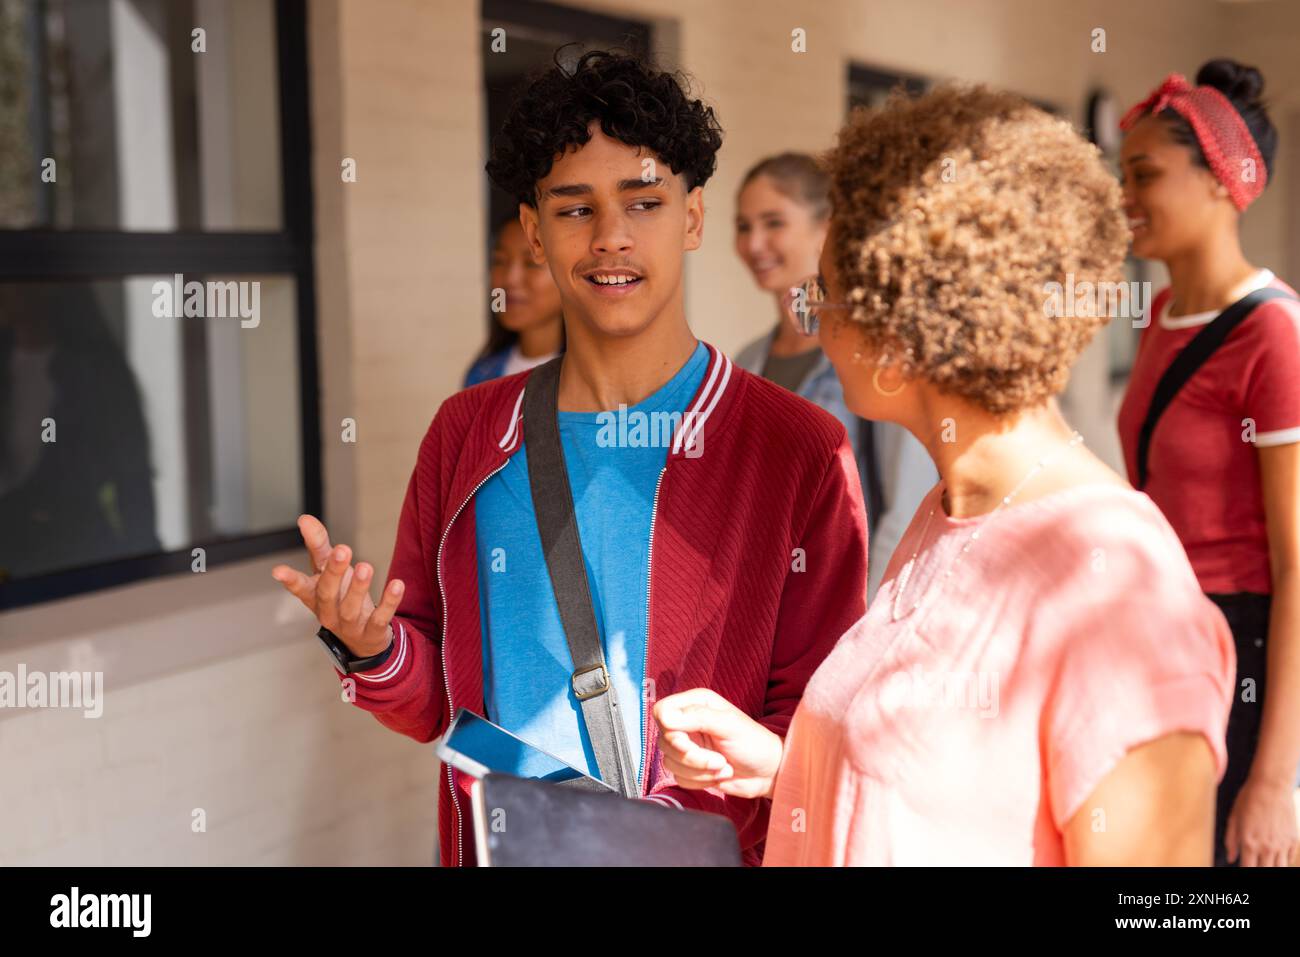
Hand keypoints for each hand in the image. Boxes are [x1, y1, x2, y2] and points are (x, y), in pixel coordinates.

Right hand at [271, 514, 403, 658]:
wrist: (363, 640)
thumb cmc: (340, 597)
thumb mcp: (328, 571)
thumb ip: (318, 545)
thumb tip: (304, 519)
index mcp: (315, 596)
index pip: (300, 588)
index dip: (290, 580)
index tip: (278, 570)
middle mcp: (328, 612)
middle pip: (327, 594)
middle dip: (334, 572)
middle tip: (342, 549)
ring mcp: (349, 625)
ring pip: (350, 608)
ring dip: (358, 587)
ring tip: (367, 566)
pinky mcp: (372, 632)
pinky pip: (380, 618)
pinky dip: (389, 603)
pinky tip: (397, 585)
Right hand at [653, 688, 783, 799]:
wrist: (768, 772)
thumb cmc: (754, 743)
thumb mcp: (729, 725)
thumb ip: (697, 717)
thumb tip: (665, 717)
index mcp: (696, 703)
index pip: (662, 711)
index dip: (669, 729)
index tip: (688, 742)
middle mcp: (688, 722)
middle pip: (664, 741)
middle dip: (692, 757)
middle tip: (719, 759)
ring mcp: (688, 746)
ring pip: (670, 762)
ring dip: (700, 771)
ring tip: (724, 766)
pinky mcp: (690, 768)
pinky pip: (679, 778)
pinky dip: (700, 781)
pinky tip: (720, 775)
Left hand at [1224, 775, 1299, 866]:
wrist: (1272, 786)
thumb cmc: (1249, 799)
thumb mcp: (1233, 817)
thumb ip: (1231, 840)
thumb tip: (1231, 858)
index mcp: (1249, 842)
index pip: (1248, 868)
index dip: (1245, 869)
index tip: (1244, 865)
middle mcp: (1267, 847)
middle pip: (1264, 870)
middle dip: (1258, 868)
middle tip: (1254, 862)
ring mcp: (1282, 845)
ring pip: (1279, 868)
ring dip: (1271, 866)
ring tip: (1265, 860)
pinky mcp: (1293, 840)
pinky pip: (1289, 859)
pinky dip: (1283, 859)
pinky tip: (1276, 854)